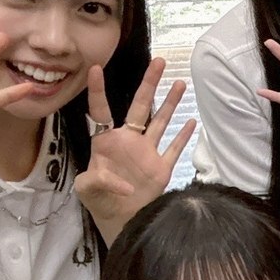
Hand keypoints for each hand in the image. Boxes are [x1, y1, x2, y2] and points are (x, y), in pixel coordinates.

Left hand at [76, 58, 195, 242]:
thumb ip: (97, 180)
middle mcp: (128, 140)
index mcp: (105, 142)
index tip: (95, 68)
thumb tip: (122, 183)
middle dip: (149, 83)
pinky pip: (174, 148)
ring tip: (179, 82)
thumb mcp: (87, 189)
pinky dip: (183, 136)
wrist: (120, 218)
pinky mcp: (162, 167)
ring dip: (170, 103)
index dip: (97, 91)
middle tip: (158, 61)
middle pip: (139, 106)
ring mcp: (147, 152)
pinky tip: (192, 120)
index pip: (101, 110)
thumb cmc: (99, 201)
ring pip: (161, 121)